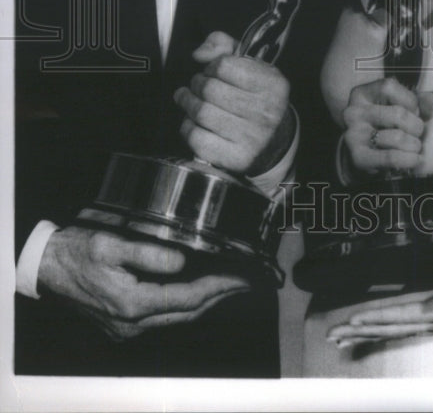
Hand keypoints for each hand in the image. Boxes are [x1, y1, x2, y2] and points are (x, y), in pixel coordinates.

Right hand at [37, 226, 250, 340]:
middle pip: (188, 314)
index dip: (218, 288)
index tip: (241, 278)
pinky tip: (196, 290)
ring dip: (204, 302)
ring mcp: (127, 328)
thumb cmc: (77, 251)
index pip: (188, 298)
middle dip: (219, 297)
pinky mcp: (123, 325)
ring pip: (177, 319)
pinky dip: (184, 304)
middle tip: (245, 282)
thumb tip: (182, 262)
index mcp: (132, 304)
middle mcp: (132, 323)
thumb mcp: (111, 244)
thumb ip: (148, 254)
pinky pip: (163, 318)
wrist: (47, 267)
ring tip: (228, 285)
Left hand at [174, 31, 292, 175]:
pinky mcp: (236, 157)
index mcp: (273, 84)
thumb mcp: (250, 65)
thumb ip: (223, 46)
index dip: (211, 66)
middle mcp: (266, 111)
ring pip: (201, 112)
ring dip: (188, 103)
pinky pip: (197, 138)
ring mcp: (251, 137)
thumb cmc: (255, 97)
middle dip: (197, 84)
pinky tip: (193, 122)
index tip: (212, 71)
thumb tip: (199, 53)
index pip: (225, 65)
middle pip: (210, 89)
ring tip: (188, 99)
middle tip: (198, 85)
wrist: (274, 141)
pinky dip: (188, 127)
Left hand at [327, 277, 432, 346]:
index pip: (405, 315)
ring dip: (371, 331)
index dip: (378, 317)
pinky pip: (412, 325)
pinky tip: (379, 330)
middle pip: (395, 326)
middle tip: (333, 335)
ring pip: (400, 328)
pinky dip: (391, 326)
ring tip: (345, 336)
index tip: (352, 321)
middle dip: (363, 330)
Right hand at [342, 76, 432, 172]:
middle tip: (417, 134)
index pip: (389, 86)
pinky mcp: (358, 157)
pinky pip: (391, 157)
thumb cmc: (384, 127)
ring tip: (414, 147)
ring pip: (397, 137)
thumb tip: (431, 98)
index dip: (409, 100)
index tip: (414, 112)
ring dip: (414, 145)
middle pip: (398, 113)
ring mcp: (353, 134)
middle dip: (416, 126)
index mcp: (361, 94)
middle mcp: (353, 112)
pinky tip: (415, 160)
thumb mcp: (397, 108)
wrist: (364, 155)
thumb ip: (416, 101)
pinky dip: (409, 160)